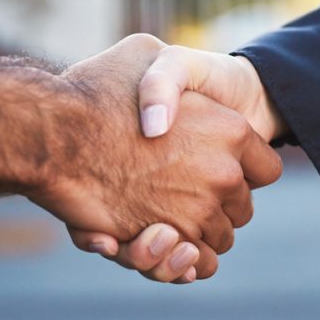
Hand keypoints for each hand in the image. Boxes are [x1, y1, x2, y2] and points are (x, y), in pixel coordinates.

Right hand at [0, 35, 282, 279]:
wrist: (55, 132)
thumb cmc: (96, 89)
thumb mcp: (144, 54)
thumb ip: (171, 74)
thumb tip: (179, 91)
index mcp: (231, 128)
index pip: (264, 167)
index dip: (241, 168)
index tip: (213, 164)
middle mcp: (224, 173)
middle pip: (241, 207)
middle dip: (218, 204)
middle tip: (182, 190)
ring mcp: (198, 210)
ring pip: (218, 238)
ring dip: (197, 235)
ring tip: (164, 217)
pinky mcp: (167, 241)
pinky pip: (195, 265)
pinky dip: (184, 262)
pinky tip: (164, 240)